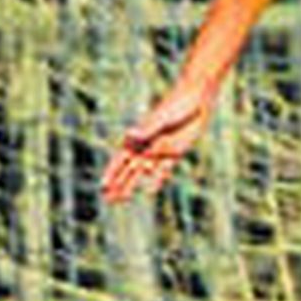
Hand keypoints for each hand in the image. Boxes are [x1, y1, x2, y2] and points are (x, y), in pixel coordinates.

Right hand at [100, 75, 219, 203]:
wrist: (197, 101)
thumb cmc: (176, 105)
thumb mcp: (162, 119)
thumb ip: (147, 130)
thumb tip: (129, 134)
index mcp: (139, 137)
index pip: (121, 159)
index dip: (112, 173)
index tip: (103, 186)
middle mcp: (146, 145)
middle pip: (129, 169)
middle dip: (118, 183)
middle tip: (108, 199)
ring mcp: (160, 150)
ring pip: (142, 172)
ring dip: (132, 184)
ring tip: (123, 199)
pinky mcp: (175, 152)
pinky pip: (163, 169)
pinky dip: (156, 179)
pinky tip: (151, 190)